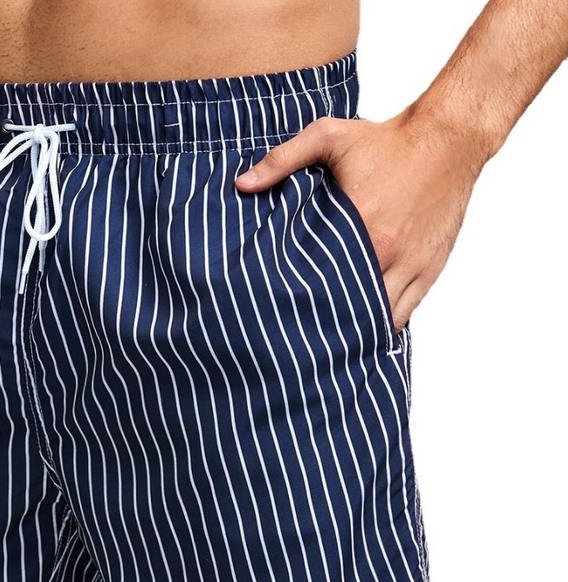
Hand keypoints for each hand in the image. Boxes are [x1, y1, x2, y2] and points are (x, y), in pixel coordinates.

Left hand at [235, 109, 485, 330]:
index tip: (281, 308)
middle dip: (325, 321)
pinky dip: (382, 323)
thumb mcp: (329, 137)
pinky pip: (404, 313)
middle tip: (301, 331)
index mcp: (359, 224)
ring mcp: (411, 264)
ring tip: (329, 332)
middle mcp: (385, 251)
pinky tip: (362, 327)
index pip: (320, 280)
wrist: (449, 138)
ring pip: (377, 317)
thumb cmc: (388, 139)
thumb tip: (243, 184)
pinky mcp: (430, 269)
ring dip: (354, 326)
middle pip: (349, 305)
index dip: (300, 299)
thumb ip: (282, 159)